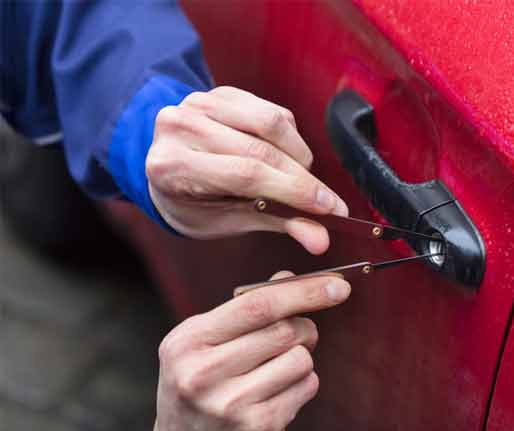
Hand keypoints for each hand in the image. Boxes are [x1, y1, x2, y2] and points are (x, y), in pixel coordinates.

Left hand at [145, 86, 347, 253]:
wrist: (169, 168)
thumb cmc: (195, 202)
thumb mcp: (228, 221)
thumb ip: (277, 223)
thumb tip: (320, 239)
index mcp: (171, 166)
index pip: (246, 175)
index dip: (294, 190)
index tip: (329, 208)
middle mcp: (180, 127)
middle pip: (261, 150)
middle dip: (303, 179)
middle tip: (327, 201)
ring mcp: (199, 103)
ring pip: (271, 123)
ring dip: (298, 154)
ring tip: (299, 177)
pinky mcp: (220, 92)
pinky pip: (272, 111)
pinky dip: (289, 137)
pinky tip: (282, 155)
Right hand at [153, 271, 350, 430]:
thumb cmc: (199, 379)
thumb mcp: (204, 340)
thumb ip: (244, 308)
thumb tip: (289, 279)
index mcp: (188, 341)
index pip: (257, 305)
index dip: (303, 291)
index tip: (337, 284)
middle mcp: (204, 374)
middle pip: (285, 331)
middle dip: (305, 326)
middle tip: (300, 332)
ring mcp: (230, 405)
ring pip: (301, 359)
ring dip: (301, 358)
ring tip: (277, 367)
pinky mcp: (257, 428)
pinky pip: (306, 387)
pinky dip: (302, 383)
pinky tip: (277, 391)